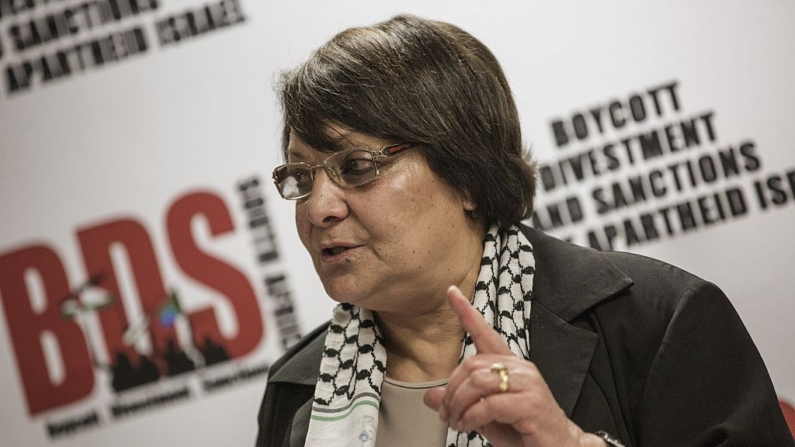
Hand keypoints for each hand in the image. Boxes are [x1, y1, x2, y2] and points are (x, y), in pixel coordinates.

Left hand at [423, 286, 604, 446]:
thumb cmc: (526, 431)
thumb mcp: (486, 415)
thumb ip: (462, 402)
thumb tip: (430, 396)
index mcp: (511, 366)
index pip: (486, 332)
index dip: (466, 312)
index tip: (450, 292)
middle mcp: (521, 369)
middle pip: (471, 364)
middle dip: (451, 390)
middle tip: (446, 413)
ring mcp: (528, 385)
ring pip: (477, 382)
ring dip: (459, 405)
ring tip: (457, 422)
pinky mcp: (530, 405)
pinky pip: (489, 404)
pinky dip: (472, 417)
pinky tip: (469, 426)